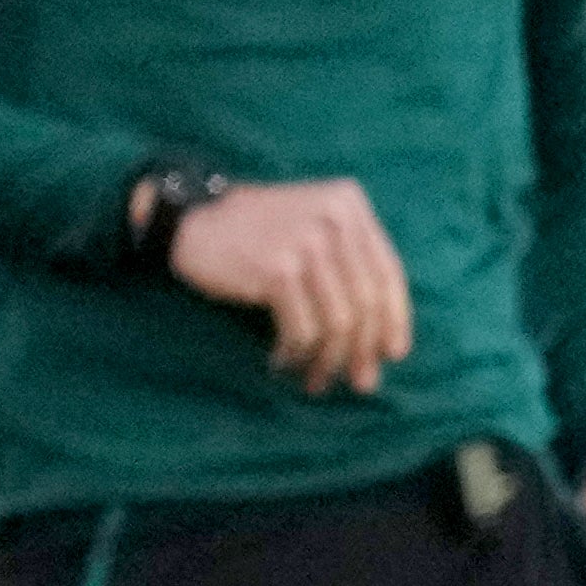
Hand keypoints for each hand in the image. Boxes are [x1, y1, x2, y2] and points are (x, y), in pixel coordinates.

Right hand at [165, 178, 411, 395]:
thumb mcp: (313, 229)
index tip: (392, 354)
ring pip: (338, 321)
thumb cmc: (258, 236)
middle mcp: (335, 217)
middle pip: (366, 301)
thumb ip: (350, 267)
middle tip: (360, 381)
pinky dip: (296, 354)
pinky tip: (284, 362)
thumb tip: (387, 345)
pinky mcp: (277, 269)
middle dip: (364, 349)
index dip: (394, 319)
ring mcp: (306, 242)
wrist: (191, 221)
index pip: (388, 272)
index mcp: (350, 203)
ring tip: (316, 379)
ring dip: (328, 360)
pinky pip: (302, 329)